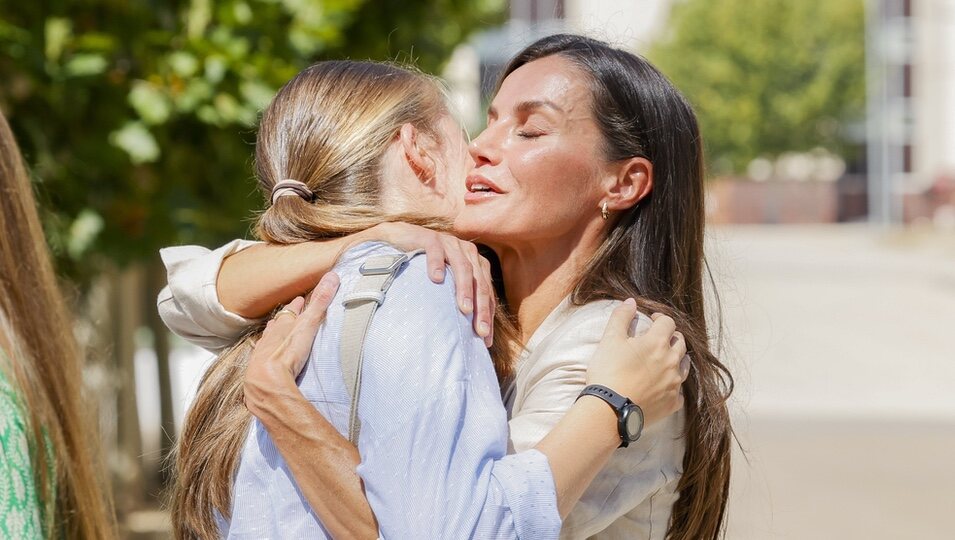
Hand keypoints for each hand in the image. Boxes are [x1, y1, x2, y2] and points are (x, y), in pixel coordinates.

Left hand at [244, 272, 340, 414]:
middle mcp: (270, 336)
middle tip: (289, 313)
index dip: (296, 305)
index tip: (300, 299)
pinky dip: (266, 353)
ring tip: (275, 331)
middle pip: (277, 323)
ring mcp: (262, 353)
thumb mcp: (308, 325)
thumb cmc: (287, 352)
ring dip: (273, 334)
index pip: (290, 311)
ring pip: (268, 339)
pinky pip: (262, 357)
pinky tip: (266, 356)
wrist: (267, 380)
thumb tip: (332, 276)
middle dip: (284, 318)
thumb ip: (320, 302)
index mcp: (282, 325)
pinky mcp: (259, 370)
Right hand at [365, 222, 494, 345]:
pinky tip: (436, 279)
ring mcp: (449, 244)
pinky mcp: (430, 238)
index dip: (488, 316)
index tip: (486, 341)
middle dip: (481, 308)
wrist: (400, 238)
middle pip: (479, 282)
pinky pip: (435, 252)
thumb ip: (458, 298)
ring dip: (464, 289)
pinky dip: (437, 264)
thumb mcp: (446, 283)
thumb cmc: (424, 266)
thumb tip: (466, 332)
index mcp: (475, 263)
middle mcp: (467, 252)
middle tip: (480, 331)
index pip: (486, 292)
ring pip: (463, 268)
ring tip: (465, 309)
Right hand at [585, 299, 689, 425]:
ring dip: (677, 358)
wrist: (609, 409)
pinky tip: (664, 386)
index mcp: (657, 342)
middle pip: (680, 342)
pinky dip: (673, 386)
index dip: (660, 317)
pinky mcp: (672, 403)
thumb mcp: (609, 339)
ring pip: (684, 365)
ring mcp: (674, 383)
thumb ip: (621, 317)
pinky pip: (679, 392)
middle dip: (671, 336)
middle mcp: (671, 361)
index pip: (668, 322)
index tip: (652, 319)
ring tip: (665, 359)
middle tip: (659, 337)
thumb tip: (630, 302)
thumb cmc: (608, 372)